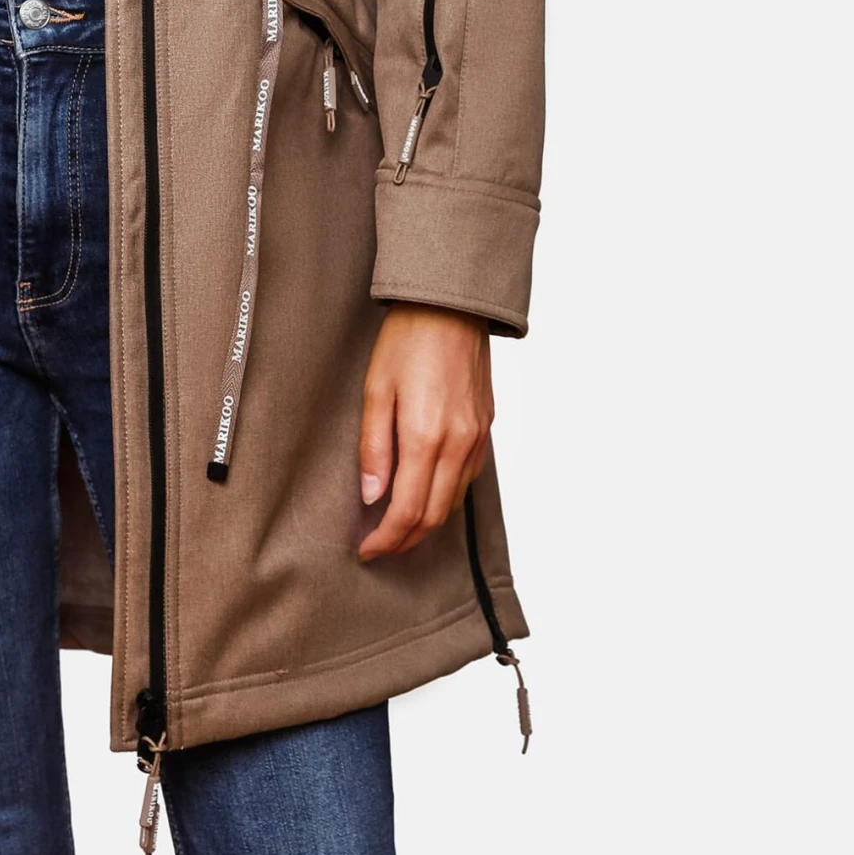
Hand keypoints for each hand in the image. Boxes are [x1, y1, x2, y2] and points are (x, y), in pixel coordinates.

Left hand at [357, 303, 492, 557]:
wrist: (451, 305)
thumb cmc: (407, 339)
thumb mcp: (376, 389)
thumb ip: (374, 447)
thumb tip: (371, 496)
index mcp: (426, 436)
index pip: (408, 510)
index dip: (387, 538)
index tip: (367, 549)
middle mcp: (459, 443)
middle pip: (435, 516)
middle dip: (407, 540)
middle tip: (380, 547)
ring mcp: (477, 437)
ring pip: (455, 501)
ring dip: (428, 522)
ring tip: (399, 526)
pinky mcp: (486, 428)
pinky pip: (468, 477)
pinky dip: (446, 496)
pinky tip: (427, 491)